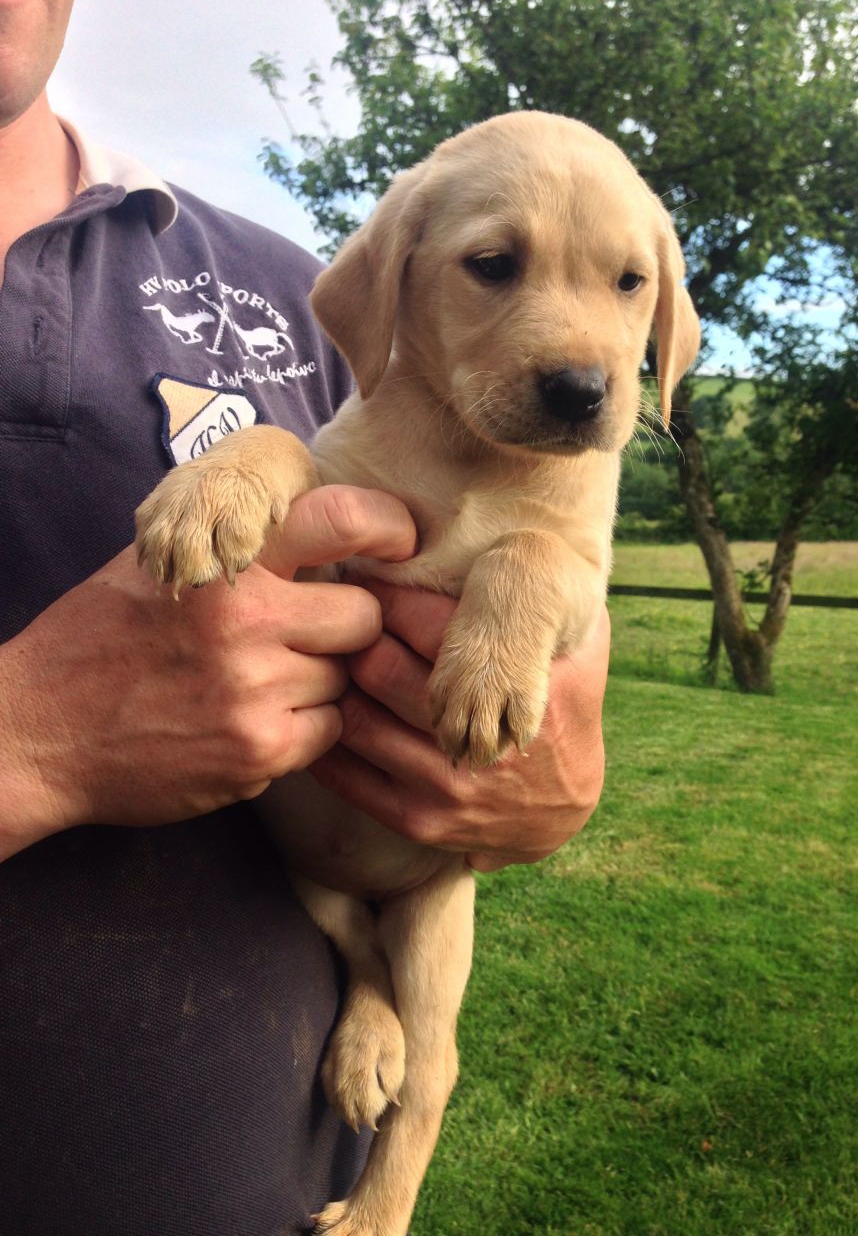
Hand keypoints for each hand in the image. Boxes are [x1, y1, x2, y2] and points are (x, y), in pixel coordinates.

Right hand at [0, 486, 415, 859]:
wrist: (38, 733)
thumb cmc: (101, 640)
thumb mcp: (156, 566)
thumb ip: (235, 549)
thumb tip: (319, 529)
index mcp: (226, 564)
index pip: (338, 520)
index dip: (386, 527)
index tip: (403, 542)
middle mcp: (248, 621)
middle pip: (364, 617)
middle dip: (346, 629)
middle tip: (304, 637)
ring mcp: (257, 691)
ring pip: (345, 680)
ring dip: (319, 684)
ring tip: (258, 685)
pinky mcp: (260, 753)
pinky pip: (327, 733)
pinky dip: (303, 732)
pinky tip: (253, 724)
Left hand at [310, 581, 608, 870]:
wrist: (563, 807)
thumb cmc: (563, 702)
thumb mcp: (580, 642)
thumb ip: (544, 593)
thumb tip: (506, 535)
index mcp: (522, 679)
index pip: (429, 622)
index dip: (389, 594)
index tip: (368, 578)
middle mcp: (482, 734)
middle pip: (381, 666)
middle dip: (352, 633)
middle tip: (336, 613)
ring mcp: (448, 783)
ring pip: (356, 716)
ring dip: (336, 681)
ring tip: (328, 654)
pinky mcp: (420, 819)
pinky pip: (345, 771)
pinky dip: (328, 732)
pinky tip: (328, 704)